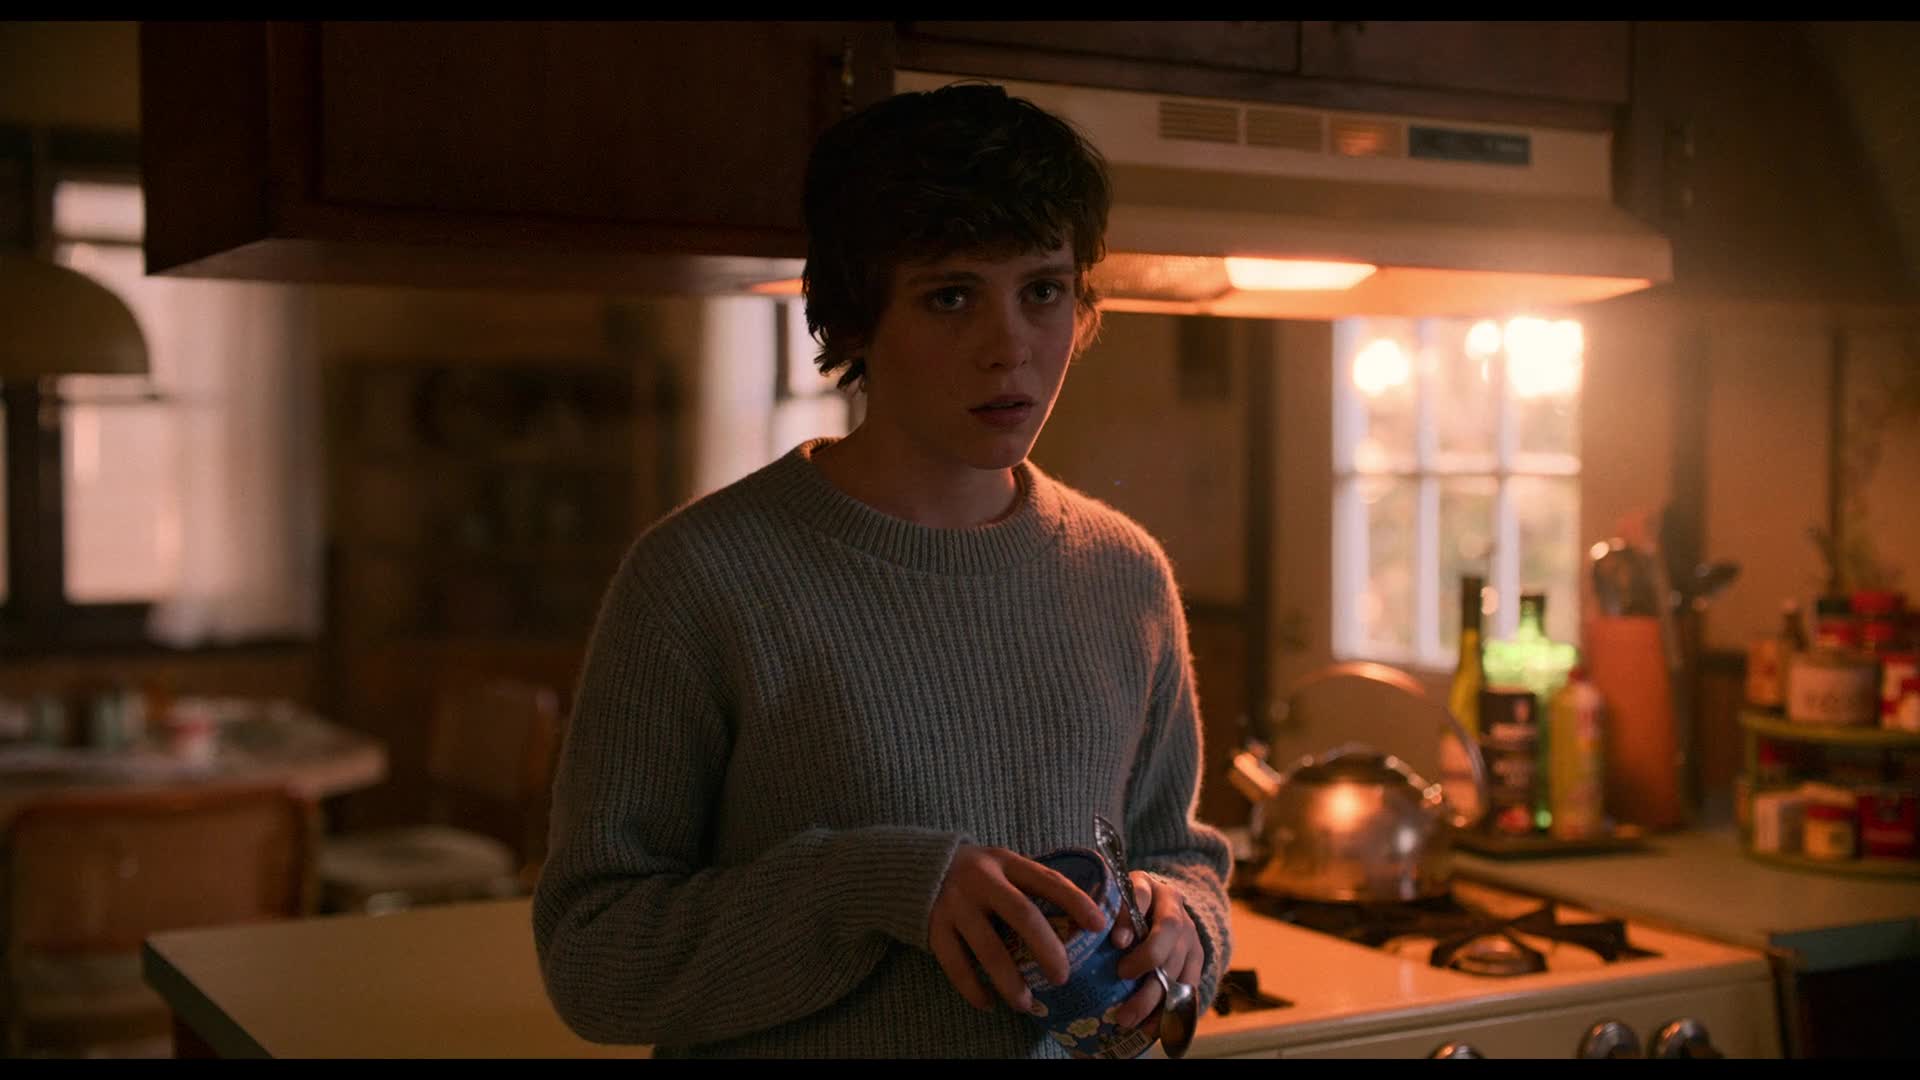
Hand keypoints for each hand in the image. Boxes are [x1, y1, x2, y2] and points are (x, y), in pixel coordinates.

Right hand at [930, 844, 1109, 1012]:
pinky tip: (988, 1003)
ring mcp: (955, 904)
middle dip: (1047, 949)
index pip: (1047, 879)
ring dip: (1010, 980)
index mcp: (1006, 862)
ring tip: (1026, 1004)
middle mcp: (981, 880)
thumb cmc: (977, 874)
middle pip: (1022, 914)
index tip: (1099, 926)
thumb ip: (1032, 885)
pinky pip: (955, 964)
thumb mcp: (1004, 866)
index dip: (1076, 901)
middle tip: (1063, 977)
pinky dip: (972, 988)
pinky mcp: (934, 926)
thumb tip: (1082, 918)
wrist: (917, 868)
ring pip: (988, 948)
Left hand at [1108, 872, 1201, 1030]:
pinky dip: (1169, 1010)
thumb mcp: (1110, 900)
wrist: (1160, 911)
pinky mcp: (1196, 959)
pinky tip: (1150, 1027)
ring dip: (1153, 994)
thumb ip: (1099, 911)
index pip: (1141, 895)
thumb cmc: (1123, 909)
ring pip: (1178, 963)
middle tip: (1122, 975)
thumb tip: (1081, 931)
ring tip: (1127, 1017)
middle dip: (1147, 958)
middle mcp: (1174, 908)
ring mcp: (1189, 934)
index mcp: (1149, 886)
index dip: (1129, 918)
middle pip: (1169, 931)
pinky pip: (1188, 987)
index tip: (1116, 942)